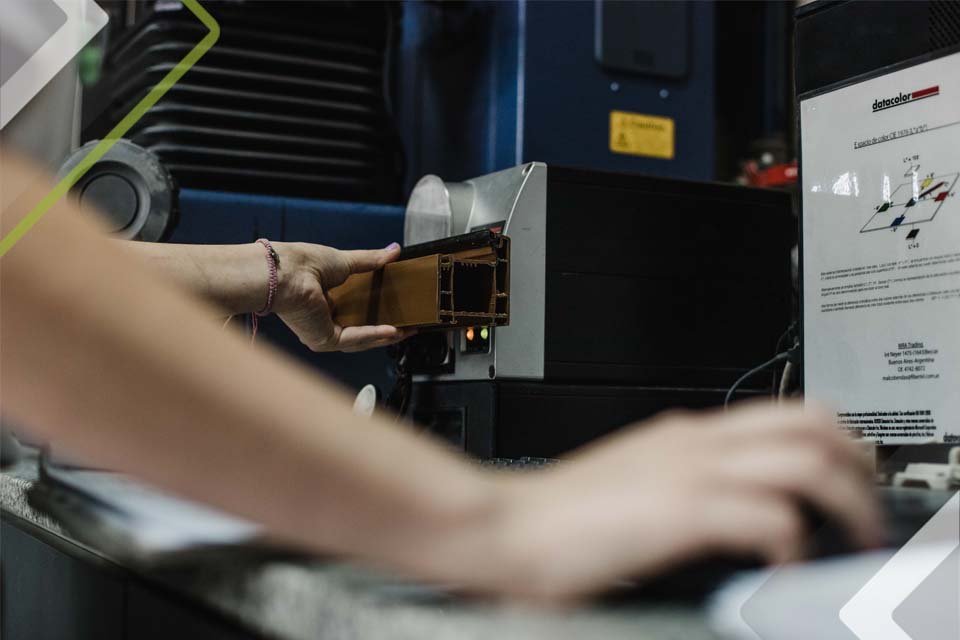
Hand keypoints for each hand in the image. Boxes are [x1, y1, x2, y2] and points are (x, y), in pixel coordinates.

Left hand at [273, 241, 413, 351]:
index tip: (399, 310)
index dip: (379, 312)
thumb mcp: (346, 261)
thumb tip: (394, 251)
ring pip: (361, 339)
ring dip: (385, 336)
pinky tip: (393, 331)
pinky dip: (375, 335)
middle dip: (387, 330)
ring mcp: (324, 332)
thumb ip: (371, 260)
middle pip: (362, 329)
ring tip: (407, 330)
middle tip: (409, 325)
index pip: (357, 312)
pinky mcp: (325, 339)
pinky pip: (355, 339)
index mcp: (326, 301)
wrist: (286, 273)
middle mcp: (324, 320)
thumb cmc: (303, 263)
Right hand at [489, 402, 880, 602]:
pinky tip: (782, 566)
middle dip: (857, 462)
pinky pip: (771, 519)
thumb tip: (726, 510)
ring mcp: (689, 471)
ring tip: (851, 536)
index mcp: (681, 434)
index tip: (848, 473)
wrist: (505, 525)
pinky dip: (794, 545)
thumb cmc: (554, 516)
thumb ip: (679, 483)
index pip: (781, 413)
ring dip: (845, 501)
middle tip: (867, 502)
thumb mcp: (630, 483)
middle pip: (810, 424)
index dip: (831, 440)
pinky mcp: (681, 510)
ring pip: (805, 462)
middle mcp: (692, 441)